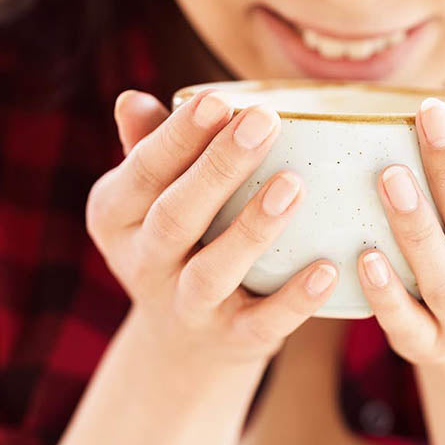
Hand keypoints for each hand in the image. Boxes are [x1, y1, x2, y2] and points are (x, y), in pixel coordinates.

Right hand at [86, 89, 337, 366]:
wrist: (183, 344)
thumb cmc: (177, 242)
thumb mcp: (149, 200)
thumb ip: (148, 149)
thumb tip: (134, 100)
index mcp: (116, 217)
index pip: (142, 172)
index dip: (177, 137)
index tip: (218, 100)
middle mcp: (144, 265)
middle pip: (175, 217)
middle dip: (218, 168)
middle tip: (264, 121)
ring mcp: (189, 308)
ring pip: (213, 271)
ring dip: (253, 228)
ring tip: (293, 185)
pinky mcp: (234, 340)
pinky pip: (263, 323)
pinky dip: (295, 299)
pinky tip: (328, 269)